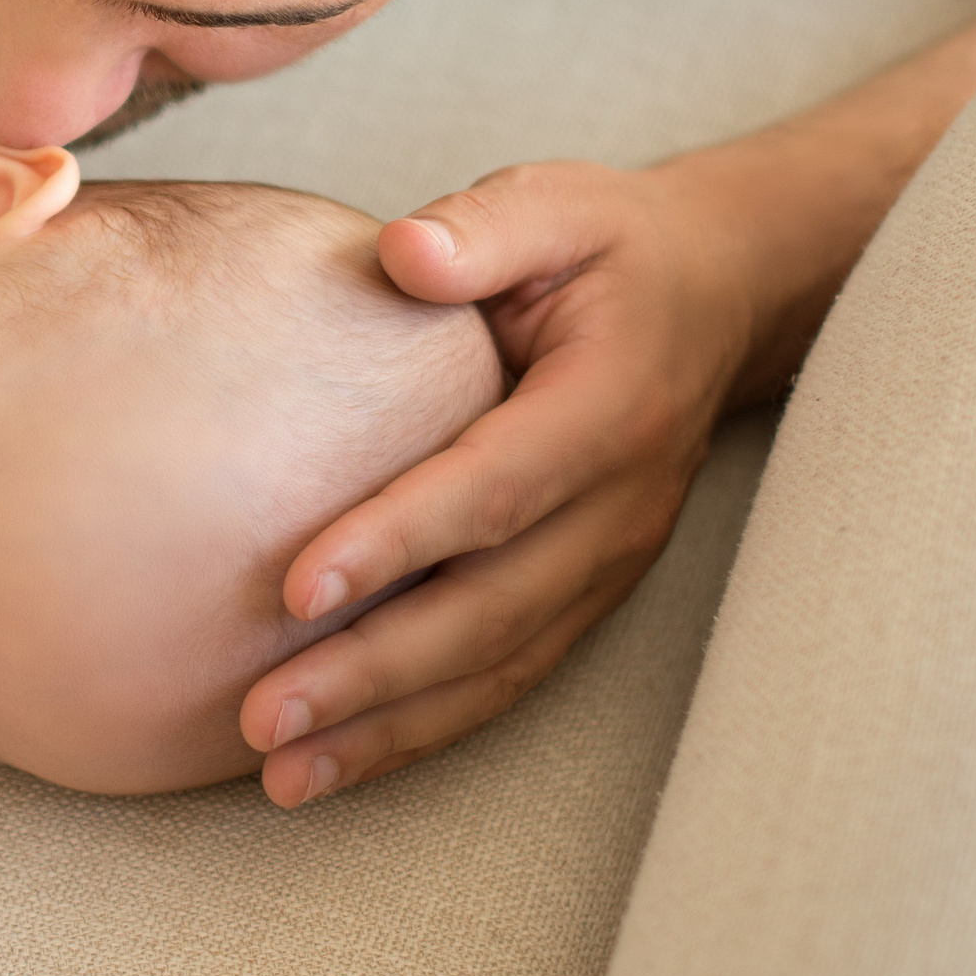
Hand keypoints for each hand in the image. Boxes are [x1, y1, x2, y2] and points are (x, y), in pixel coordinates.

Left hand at [241, 158, 757, 806]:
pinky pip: (500, 681)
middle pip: (489, 609)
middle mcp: (617, 505)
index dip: (399, 540)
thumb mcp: (556, 204)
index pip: (494, 488)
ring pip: (494, 668)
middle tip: (262, 714)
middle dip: (373, 672)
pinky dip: (417, 733)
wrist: (713, 297)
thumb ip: (482, 228)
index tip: (297, 583)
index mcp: (607, 407)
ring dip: (386, 728)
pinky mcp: (580, 596)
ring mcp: (605, 564)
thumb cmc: (606, 248)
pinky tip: (328, 766)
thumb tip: (404, 251)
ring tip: (279, 772)